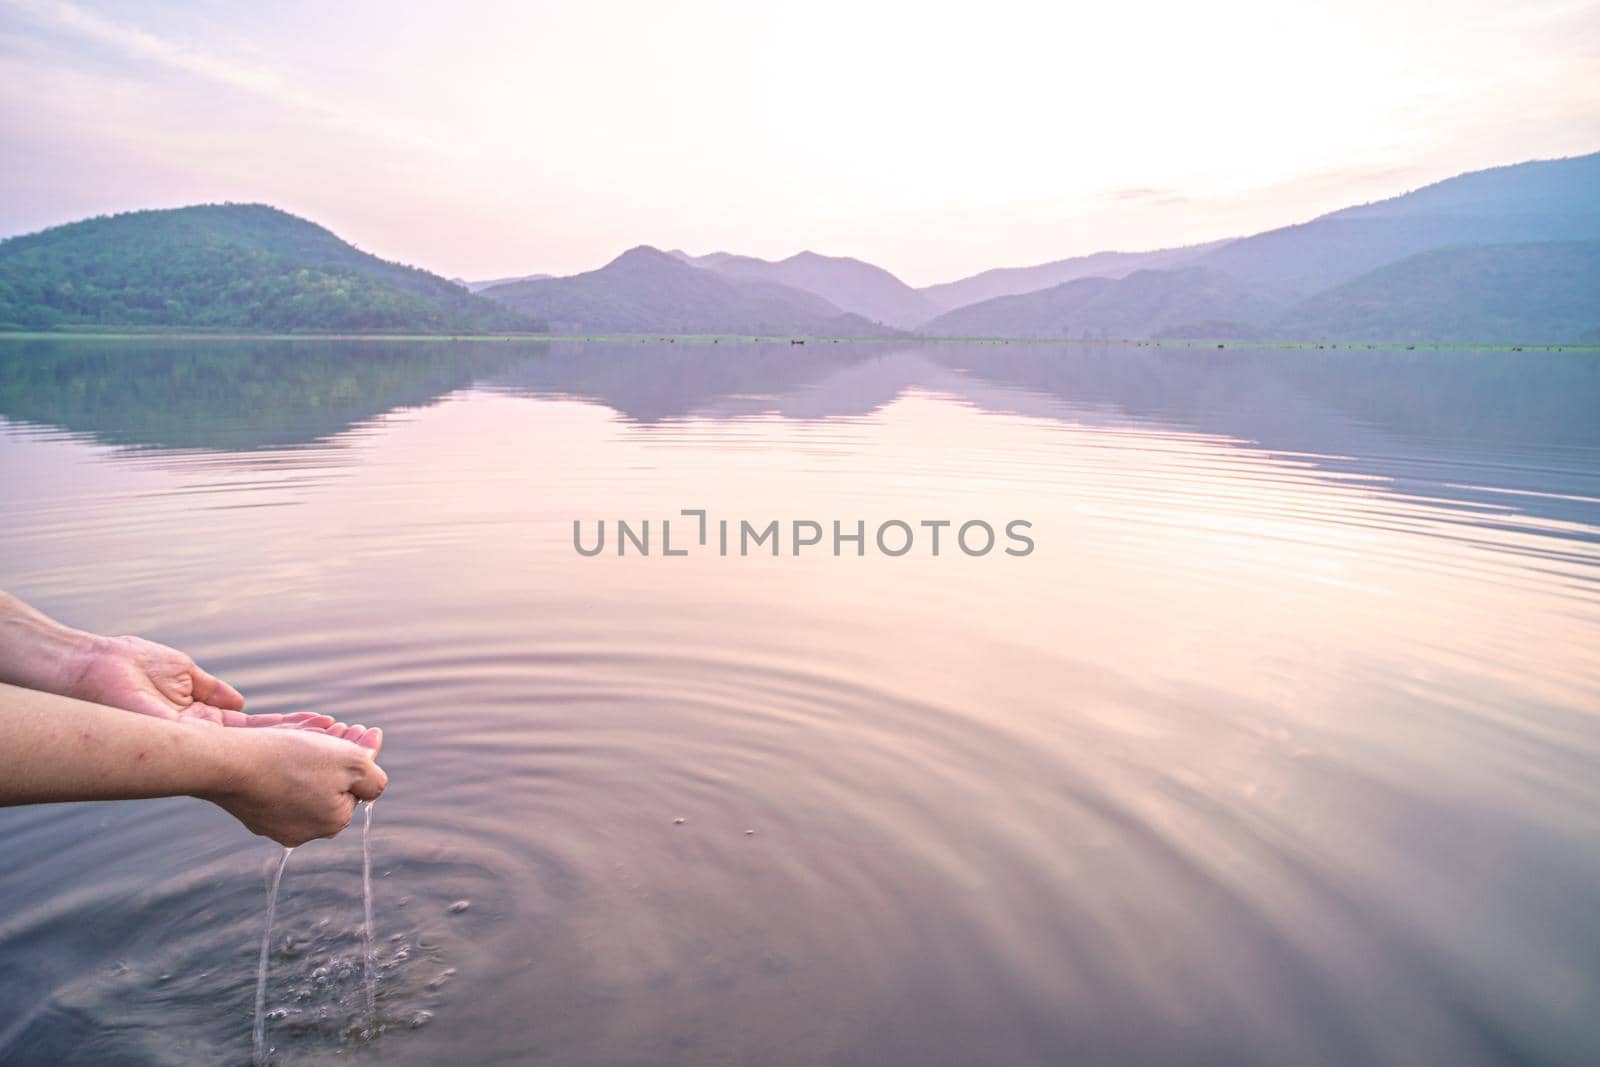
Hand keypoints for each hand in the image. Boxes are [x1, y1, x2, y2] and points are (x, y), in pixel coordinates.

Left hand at [66, 633, 331, 729]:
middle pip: (266, 744)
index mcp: (203, 720)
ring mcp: (195, 742)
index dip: (293, 728)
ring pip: (258, 750)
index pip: (259, 729)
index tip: (327, 727)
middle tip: (349, 742)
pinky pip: (233, 745)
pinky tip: (301, 743)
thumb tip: (242, 701)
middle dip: (307, 743)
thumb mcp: (183, 672)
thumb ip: (213, 690)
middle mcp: (204, 737)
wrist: (90, 668)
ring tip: (336, 744)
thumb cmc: (127, 663)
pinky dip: (269, 742)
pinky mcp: (182, 741)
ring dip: (298, 747)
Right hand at [204, 727, 387, 846]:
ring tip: (319, 732)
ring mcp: (275, 824)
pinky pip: (279, 785)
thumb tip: (375, 778)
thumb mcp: (350, 763)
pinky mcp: (252, 811)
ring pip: (305, 785)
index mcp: (333, 822)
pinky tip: (286, 745)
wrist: (229, 764)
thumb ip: (373, 777)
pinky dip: (287, 765)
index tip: (362, 730)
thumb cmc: (292, 761)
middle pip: (332, 787)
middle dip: (341, 755)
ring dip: (316, 758)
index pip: (359, 785)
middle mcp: (305, 831)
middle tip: (343, 727)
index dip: (362, 755)